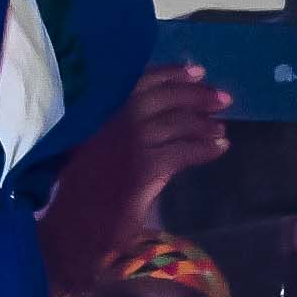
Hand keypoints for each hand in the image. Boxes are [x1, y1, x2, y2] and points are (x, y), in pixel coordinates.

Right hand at [36, 63, 229, 286]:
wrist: (75, 225)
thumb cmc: (85, 190)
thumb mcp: (100, 146)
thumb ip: (123, 127)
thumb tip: (167, 114)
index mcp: (101, 111)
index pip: (141, 81)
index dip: (172, 73)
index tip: (197, 71)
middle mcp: (113, 119)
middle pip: (164, 97)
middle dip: (196, 94)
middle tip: (222, 98)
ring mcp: (128, 142)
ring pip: (177, 123)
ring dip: (204, 124)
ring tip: (221, 128)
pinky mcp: (143, 166)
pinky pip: (183, 152)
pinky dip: (205, 149)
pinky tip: (219, 149)